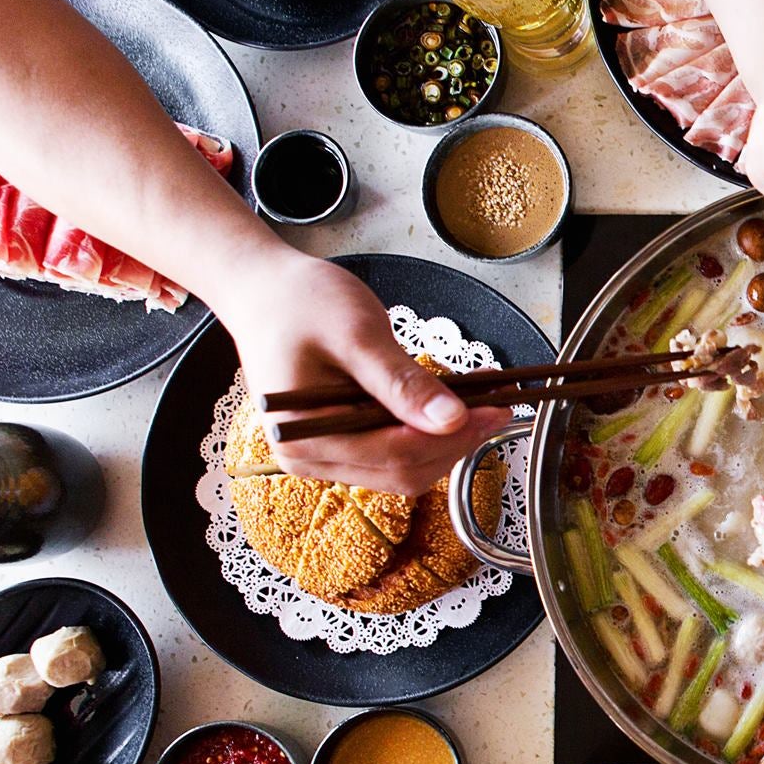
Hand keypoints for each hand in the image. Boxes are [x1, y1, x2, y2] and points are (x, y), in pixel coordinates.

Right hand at [219, 253, 512, 494]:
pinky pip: (391, 454)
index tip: (497, 409)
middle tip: (500, 405)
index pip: (396, 455)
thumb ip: (402, 383)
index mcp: (305, 436)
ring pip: (402, 469)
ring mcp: (322, 457)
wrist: (263, 291)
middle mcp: (309, 458)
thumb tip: (452, 420)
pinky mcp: (337, 446)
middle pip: (403, 471)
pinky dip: (426, 434)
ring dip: (447, 441)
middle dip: (457, 442)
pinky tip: (450, 406)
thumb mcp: (357, 334)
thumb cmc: (300, 302)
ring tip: (482, 402)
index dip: (454, 438)